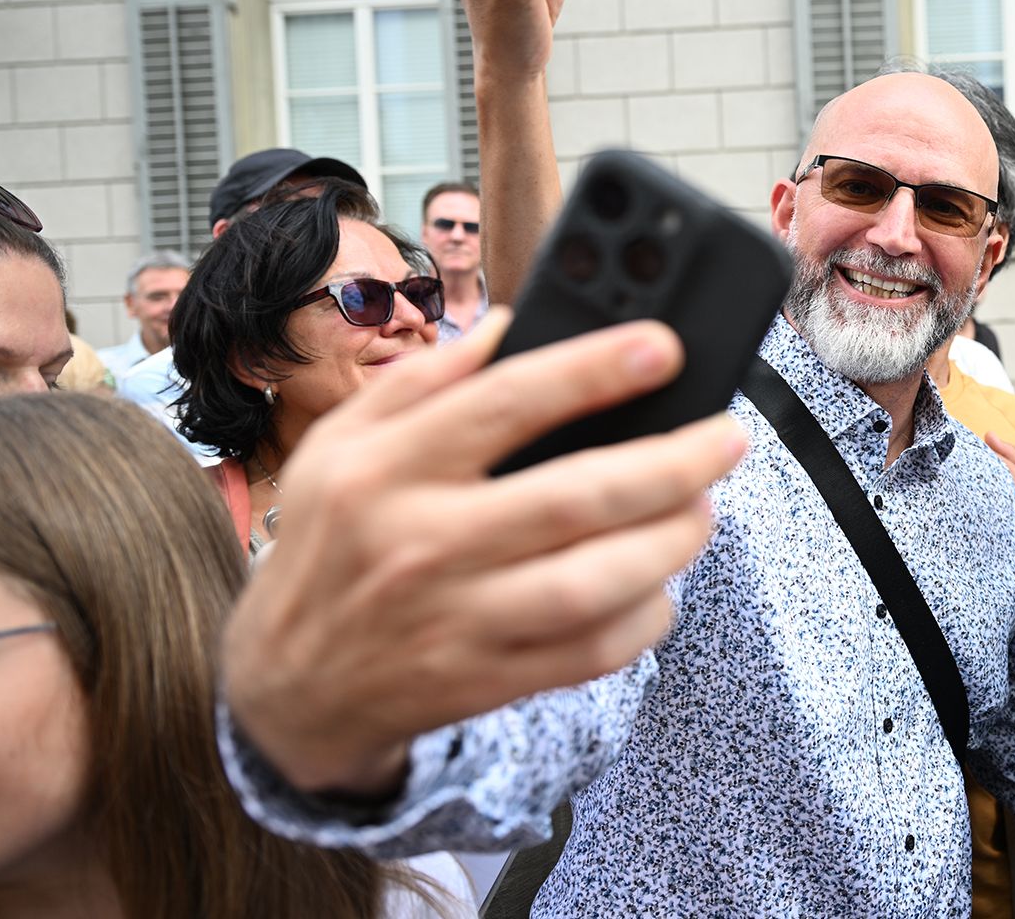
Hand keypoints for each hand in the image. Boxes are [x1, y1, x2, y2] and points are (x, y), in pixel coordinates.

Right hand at [223, 309, 745, 795]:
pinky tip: (660, 581)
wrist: (289, 688)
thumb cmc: (335, 543)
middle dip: (670, 462)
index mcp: (385, 469)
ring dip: (670, 542)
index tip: (664, 346)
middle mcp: (419, 543)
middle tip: (724, 438)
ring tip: (701, 507)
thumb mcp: (343, 445)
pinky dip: (645, 615)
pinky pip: (590, 651)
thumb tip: (511, 324)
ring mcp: (455, 619)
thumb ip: (422, 380)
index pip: (504, 403)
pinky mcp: (486, 680)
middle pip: (573, 497)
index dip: (593, 370)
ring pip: (593, 582)